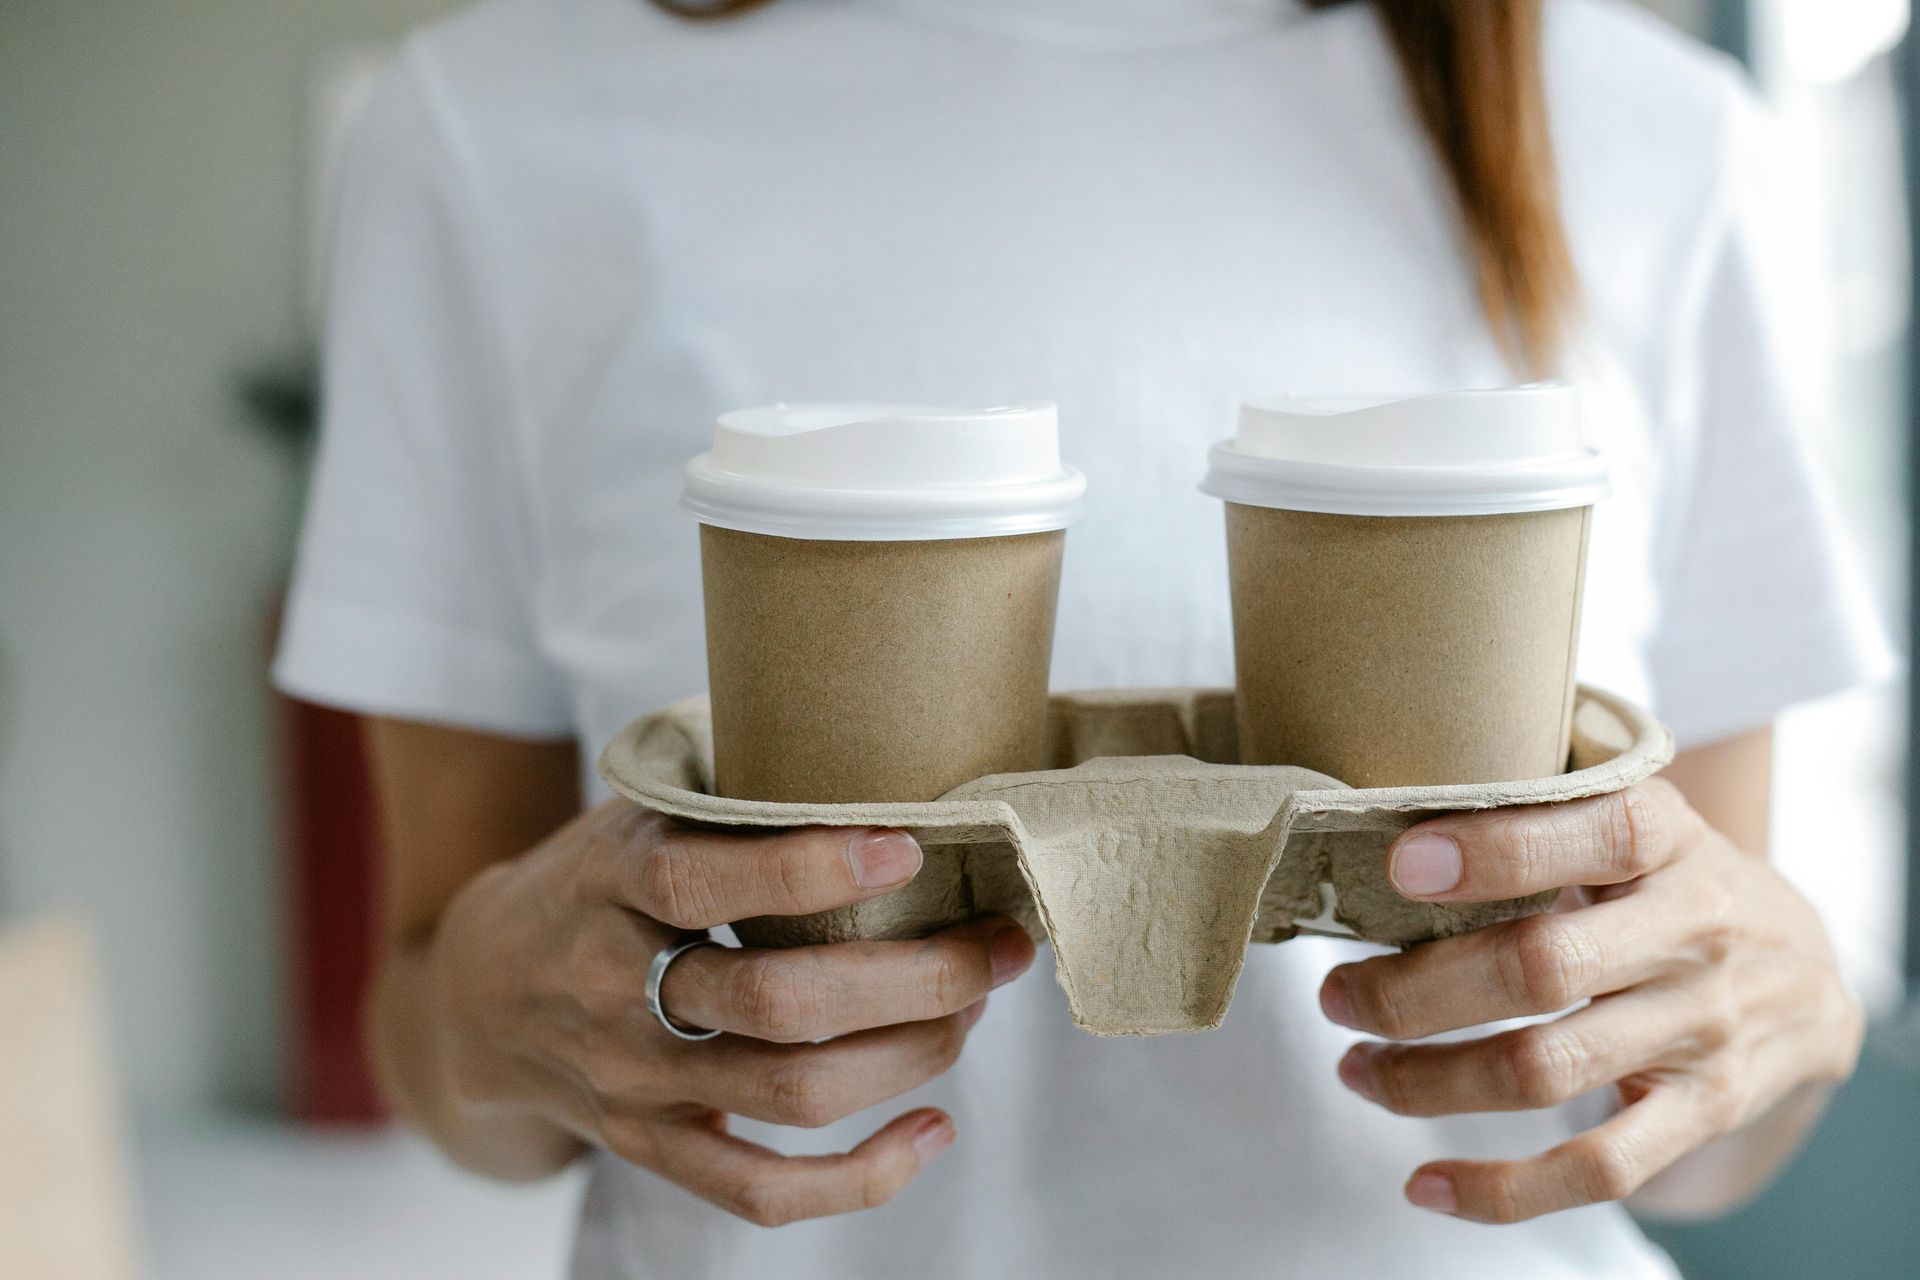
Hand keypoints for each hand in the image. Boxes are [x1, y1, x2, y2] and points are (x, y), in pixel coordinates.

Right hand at [429, 799, 1034, 1224]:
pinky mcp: (653, 1148)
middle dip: (916, 977)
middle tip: (996, 943)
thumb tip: (885, 755)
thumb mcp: (630, 819)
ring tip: (976, 1005)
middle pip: (778, 1004)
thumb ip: (723, 801)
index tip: (906, 847)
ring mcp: (634, 1083)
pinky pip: (760, 1192)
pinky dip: (859, 1180)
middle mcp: (613, 991)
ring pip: (792, 1093)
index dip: (809, 870)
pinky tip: (933, 1130)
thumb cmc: (594, 885)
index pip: (703, 886)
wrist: (477, 999)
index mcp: (608, 886)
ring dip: (912, 1052)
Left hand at [1318, 779, 1862, 1222]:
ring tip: (1357, 1067)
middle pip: (1539, 969)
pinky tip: (1427, 1184)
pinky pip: (1601, 1166)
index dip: (1495, 852)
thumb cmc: (1669, 878)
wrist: (1807, 967)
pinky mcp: (1705, 1109)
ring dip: (1427, 1079)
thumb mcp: (1632, 818)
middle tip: (1335, 996)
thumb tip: (1387, 831)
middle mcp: (1695, 930)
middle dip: (1414, 991)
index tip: (1398, 867)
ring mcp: (1702, 1027)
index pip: (1594, 834)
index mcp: (1668, 837)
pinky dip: (1506, 1189)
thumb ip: (1539, 814)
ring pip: (1545, 1070)